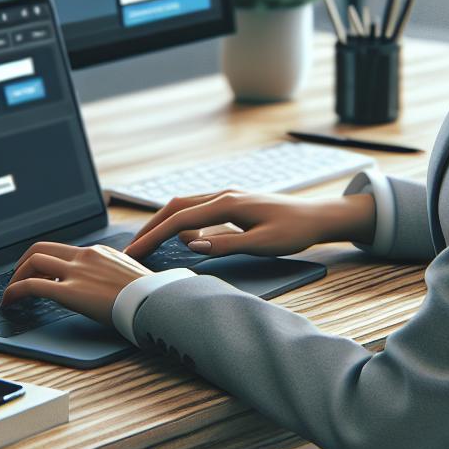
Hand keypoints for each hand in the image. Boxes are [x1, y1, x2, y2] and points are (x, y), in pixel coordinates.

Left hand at [0, 241, 153, 326]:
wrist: (155, 302)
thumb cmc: (150, 295)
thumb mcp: (133, 279)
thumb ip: (116, 278)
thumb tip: (116, 288)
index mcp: (100, 252)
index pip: (64, 251)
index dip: (46, 264)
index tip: (40, 276)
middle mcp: (85, 256)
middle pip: (42, 249)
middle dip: (23, 264)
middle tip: (16, 279)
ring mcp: (77, 272)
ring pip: (33, 261)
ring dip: (15, 277)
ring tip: (9, 294)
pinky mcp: (69, 291)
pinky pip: (32, 285)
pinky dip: (14, 292)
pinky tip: (9, 303)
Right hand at [122, 190, 375, 261]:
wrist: (317, 216)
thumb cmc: (295, 231)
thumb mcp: (264, 243)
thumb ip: (227, 244)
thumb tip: (191, 245)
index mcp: (229, 204)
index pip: (180, 219)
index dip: (154, 236)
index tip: (134, 253)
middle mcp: (224, 195)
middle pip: (176, 206)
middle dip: (151, 227)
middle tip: (131, 250)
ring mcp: (228, 197)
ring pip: (185, 205)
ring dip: (163, 223)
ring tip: (147, 244)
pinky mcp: (232, 203)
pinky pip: (197, 209)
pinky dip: (179, 220)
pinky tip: (178, 237)